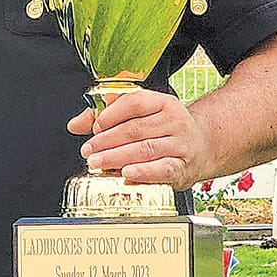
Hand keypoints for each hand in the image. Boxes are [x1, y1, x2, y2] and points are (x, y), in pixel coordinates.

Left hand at [68, 88, 212, 188]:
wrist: (202, 146)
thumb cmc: (163, 130)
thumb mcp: (139, 116)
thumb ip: (105, 117)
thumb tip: (74, 125)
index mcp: (162, 103)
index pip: (134, 103)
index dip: (111, 115)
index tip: (94, 127)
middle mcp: (174, 121)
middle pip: (135, 129)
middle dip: (107, 140)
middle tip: (88, 150)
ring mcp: (181, 144)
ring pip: (145, 149)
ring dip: (117, 157)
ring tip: (97, 162)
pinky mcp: (183, 166)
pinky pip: (163, 169)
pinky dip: (144, 172)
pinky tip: (126, 173)